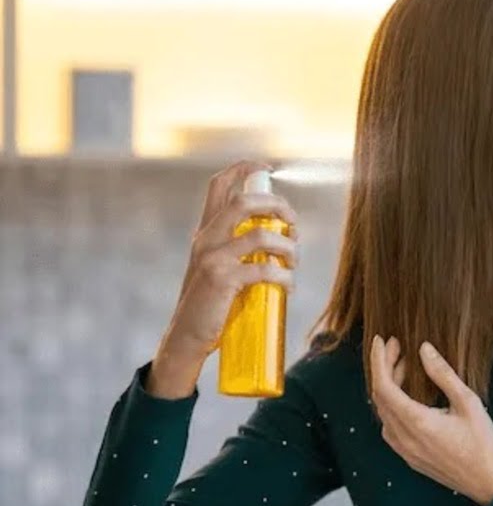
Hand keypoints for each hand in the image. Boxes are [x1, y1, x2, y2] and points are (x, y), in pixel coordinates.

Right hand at [151, 160, 300, 395]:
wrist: (186, 337)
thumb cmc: (210, 302)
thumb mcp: (218, 266)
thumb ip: (237, 247)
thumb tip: (277, 236)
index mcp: (205, 230)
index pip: (220, 184)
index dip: (245, 169)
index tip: (268, 169)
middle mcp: (206, 238)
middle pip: (245, 201)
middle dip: (278, 206)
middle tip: (293, 224)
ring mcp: (212, 257)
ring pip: (261, 234)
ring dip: (288, 246)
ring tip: (293, 261)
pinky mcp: (221, 279)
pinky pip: (265, 269)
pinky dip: (284, 276)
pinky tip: (288, 286)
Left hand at [369, 334, 492, 505]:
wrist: (489, 482)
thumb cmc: (483, 441)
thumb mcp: (468, 401)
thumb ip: (442, 374)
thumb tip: (423, 349)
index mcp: (417, 422)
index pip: (383, 386)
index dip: (378, 360)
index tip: (380, 340)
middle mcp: (404, 438)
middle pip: (380, 397)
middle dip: (384, 369)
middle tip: (397, 348)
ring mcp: (404, 450)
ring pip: (383, 413)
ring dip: (389, 388)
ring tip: (404, 367)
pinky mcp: (409, 457)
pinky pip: (390, 427)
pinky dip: (392, 406)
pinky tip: (407, 396)